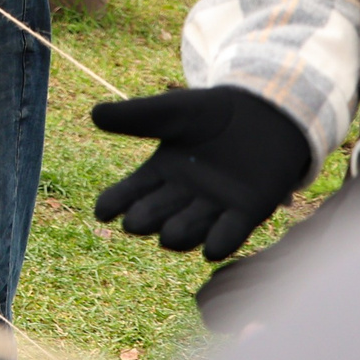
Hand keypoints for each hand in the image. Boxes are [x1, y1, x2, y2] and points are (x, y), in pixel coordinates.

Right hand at [90, 86, 314, 259]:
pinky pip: (230, 234)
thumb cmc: (213, 111)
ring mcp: (215, 205)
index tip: (102, 212)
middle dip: (144, 220)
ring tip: (167, 236)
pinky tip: (211, 249)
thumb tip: (93, 115)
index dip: (114, 203)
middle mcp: (183, 195)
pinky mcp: (248, 211)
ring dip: (178, 235)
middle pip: (156, 214)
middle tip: (134, 223)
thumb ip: (137, 115)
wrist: (265, 112)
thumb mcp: (172, 110)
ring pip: (189, 229)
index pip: (130, 192)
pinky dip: (220, 243)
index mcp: (161, 172)